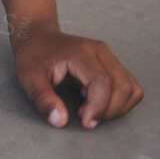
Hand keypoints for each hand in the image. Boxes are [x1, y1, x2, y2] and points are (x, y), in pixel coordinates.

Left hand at [12, 25, 142, 127]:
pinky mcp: (114, 64)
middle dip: (108, 111)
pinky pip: (130, 88)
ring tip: (90, 107)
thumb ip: (42, 99)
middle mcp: (100, 52)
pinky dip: (120, 102)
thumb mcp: (28, 76)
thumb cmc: (33, 56)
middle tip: (83, 115)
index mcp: (81, 52)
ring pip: (131, 89)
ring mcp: (110, 56)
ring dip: (116, 108)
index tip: (84, 122)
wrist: (38, 36)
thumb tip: (60, 121)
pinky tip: (97, 100)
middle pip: (123, 88)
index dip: (98, 107)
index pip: (103, 83)